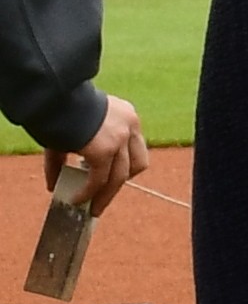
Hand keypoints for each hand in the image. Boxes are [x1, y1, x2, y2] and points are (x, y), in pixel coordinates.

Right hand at [44, 92, 140, 219]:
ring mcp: (119, 139)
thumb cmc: (59, 108)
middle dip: (120, 182)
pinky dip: (89, 192)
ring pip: (120, 177)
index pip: (136, 147)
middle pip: (137, 164)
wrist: (53, 96)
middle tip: (104, 195)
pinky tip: (77, 199)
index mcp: (126, 116)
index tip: (112, 177)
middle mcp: (129, 126)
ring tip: (93, 207)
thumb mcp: (74, 128)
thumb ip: (68, 154)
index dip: (125, 165)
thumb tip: (54, 184)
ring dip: (106, 195)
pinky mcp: (104, 150)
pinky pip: (99, 179)